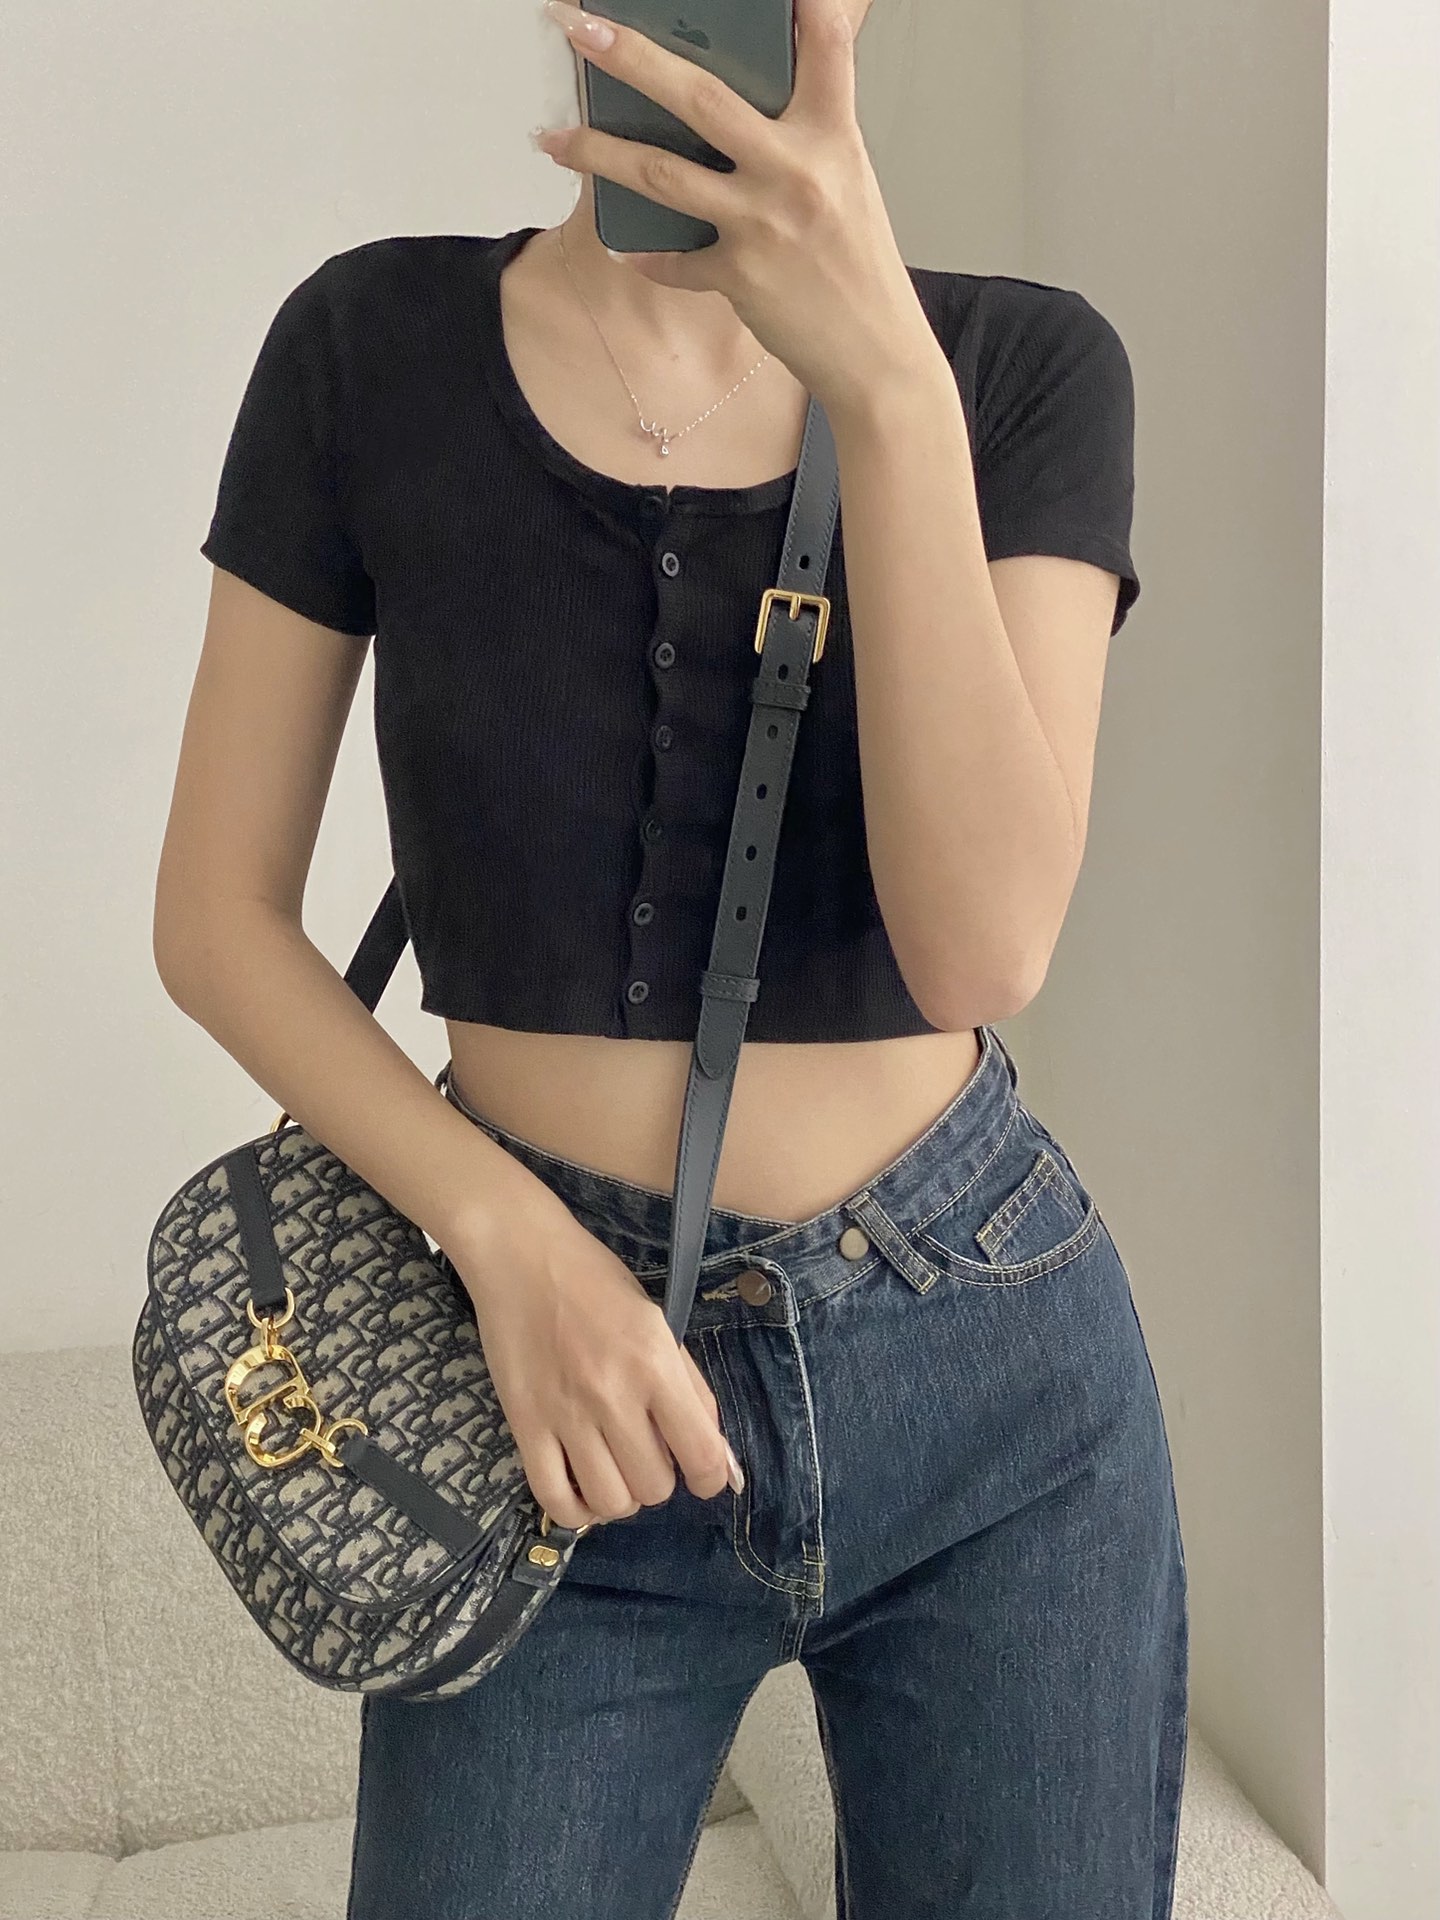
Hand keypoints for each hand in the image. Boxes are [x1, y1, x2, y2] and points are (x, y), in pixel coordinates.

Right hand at [445, 1195, 742, 1530]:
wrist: (522, 1256)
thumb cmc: (597, 1283)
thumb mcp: (660, 1324)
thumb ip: (693, 1392)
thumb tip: (721, 1464)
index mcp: (655, 1363)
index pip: (700, 1455)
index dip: (710, 1478)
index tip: (701, 1473)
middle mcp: (613, 1394)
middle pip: (654, 1486)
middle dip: (660, 1479)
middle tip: (648, 1453)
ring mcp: (565, 1413)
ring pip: (609, 1501)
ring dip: (621, 1497)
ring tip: (615, 1469)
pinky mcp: (524, 1424)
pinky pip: (554, 1499)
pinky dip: (575, 1510)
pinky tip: (583, 1488)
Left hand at [537, 0, 934, 415]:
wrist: (876, 354)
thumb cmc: (859, 267)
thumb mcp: (849, 181)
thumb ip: (806, 134)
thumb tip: (745, 102)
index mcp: (833, 137)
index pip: (827, 46)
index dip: (807, 5)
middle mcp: (797, 172)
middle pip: (701, 97)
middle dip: (632, 57)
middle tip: (580, 30)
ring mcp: (763, 224)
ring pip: (660, 173)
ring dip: (596, 153)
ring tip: (552, 139)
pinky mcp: (740, 276)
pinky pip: (673, 261)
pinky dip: (647, 257)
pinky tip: (627, 250)